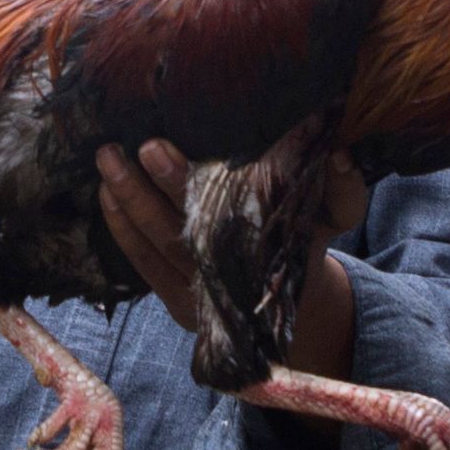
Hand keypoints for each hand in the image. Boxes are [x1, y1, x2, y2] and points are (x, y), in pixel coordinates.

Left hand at [92, 140, 368, 363]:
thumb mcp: (336, 214)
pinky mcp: (177, 300)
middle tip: (138, 145)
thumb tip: (341, 152)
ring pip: (158, 245)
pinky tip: (104, 194)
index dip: (201, 183)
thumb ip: (344, 186)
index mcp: (267, 248)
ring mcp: (199, 291)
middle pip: (188, 230)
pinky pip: (143, 264)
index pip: (231, 215)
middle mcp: (230, 273)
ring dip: (130, 201)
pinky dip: (122, 230)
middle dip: (159, 188)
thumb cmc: (306, 237)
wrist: (290, 304)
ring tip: (107, 159)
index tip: (169, 145)